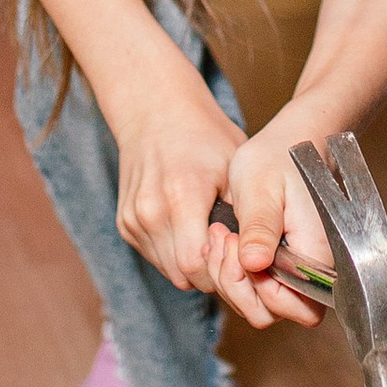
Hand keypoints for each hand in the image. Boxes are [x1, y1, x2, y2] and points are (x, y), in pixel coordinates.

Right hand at [112, 66, 247, 307]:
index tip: (242, 257)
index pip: (197, 264)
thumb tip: (261, 256)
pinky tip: (192, 233)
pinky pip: (155, 256)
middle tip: (234, 257)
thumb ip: (245, 215)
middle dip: (212, 275)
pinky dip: (175, 255)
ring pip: (169, 271)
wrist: (156, 112)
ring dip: (194, 268)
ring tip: (215, 243)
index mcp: (181, 195)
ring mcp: (133, 218)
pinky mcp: (125, 223)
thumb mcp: (237, 167)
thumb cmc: (204, 136)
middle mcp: (150, 210)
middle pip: (183, 275)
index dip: (223, 270)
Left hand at [207, 112, 334, 329]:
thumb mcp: (262, 190)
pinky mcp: (276, 267)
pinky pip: (251, 288)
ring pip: (256, 304)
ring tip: (220, 234)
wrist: (288, 146)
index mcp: (315, 254)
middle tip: (223, 240)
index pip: (298, 308)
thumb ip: (260, 228)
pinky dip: (229, 270)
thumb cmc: (280, 161)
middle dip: (236, 285)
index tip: (238, 248)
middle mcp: (309, 271)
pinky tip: (222, 238)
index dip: (261, 291)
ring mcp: (292, 271)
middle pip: (271, 312)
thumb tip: (254, 264)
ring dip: (228, 276)